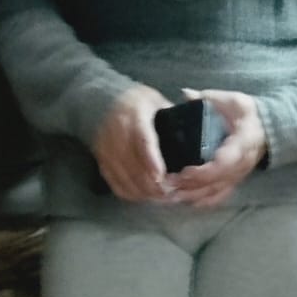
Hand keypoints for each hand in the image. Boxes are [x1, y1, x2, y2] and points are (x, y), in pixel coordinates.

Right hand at [91, 84, 170, 202]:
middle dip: (151, 184)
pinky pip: (113, 181)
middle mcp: (117, 132)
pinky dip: (128, 192)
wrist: (101, 99)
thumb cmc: (137, 101)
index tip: (161, 177)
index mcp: (135, 116)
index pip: (142, 141)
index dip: (151, 161)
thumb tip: (196, 134)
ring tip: (160, 197)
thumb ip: (173, 118)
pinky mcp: (101, 158)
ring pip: (123, 176)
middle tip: (170, 193)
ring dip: (142, 191)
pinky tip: (143, 196)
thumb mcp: (157, 101)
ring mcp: (106, 147)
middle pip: (132, 164)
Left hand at [163, 89, 266, 210]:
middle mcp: (241, 164)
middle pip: (216, 183)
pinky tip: (186, 201)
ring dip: (193, 196)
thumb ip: (208, 97)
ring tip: (170, 195)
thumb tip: (185, 93)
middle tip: (166, 184)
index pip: (223, 164)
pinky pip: (220, 196)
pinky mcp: (235, 180)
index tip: (183, 171)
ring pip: (216, 192)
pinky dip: (203, 201)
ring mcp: (239, 175)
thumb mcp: (231, 100)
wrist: (268, 127)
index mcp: (242, 144)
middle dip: (190, 186)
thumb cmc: (246, 113)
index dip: (203, 172)